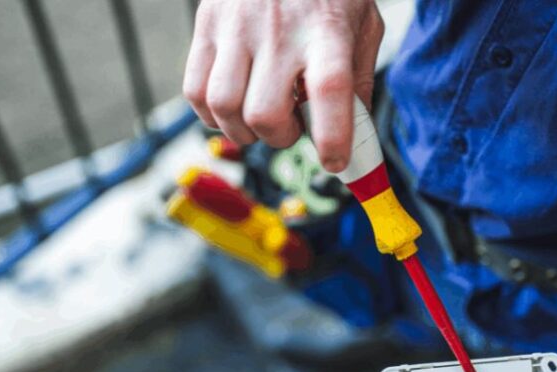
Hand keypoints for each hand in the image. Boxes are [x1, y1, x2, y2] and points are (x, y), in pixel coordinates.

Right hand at [183, 0, 383, 171]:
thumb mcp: (362, 27)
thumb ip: (359, 81)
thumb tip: (353, 136)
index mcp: (327, 31)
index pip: (329, 90)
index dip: (331, 136)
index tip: (334, 161)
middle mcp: (279, 29)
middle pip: (266, 114)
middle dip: (280, 137)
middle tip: (291, 127)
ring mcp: (237, 26)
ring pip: (224, 109)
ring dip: (243, 130)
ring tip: (262, 116)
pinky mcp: (207, 25)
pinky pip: (195, 92)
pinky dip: (212, 114)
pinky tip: (234, 105)